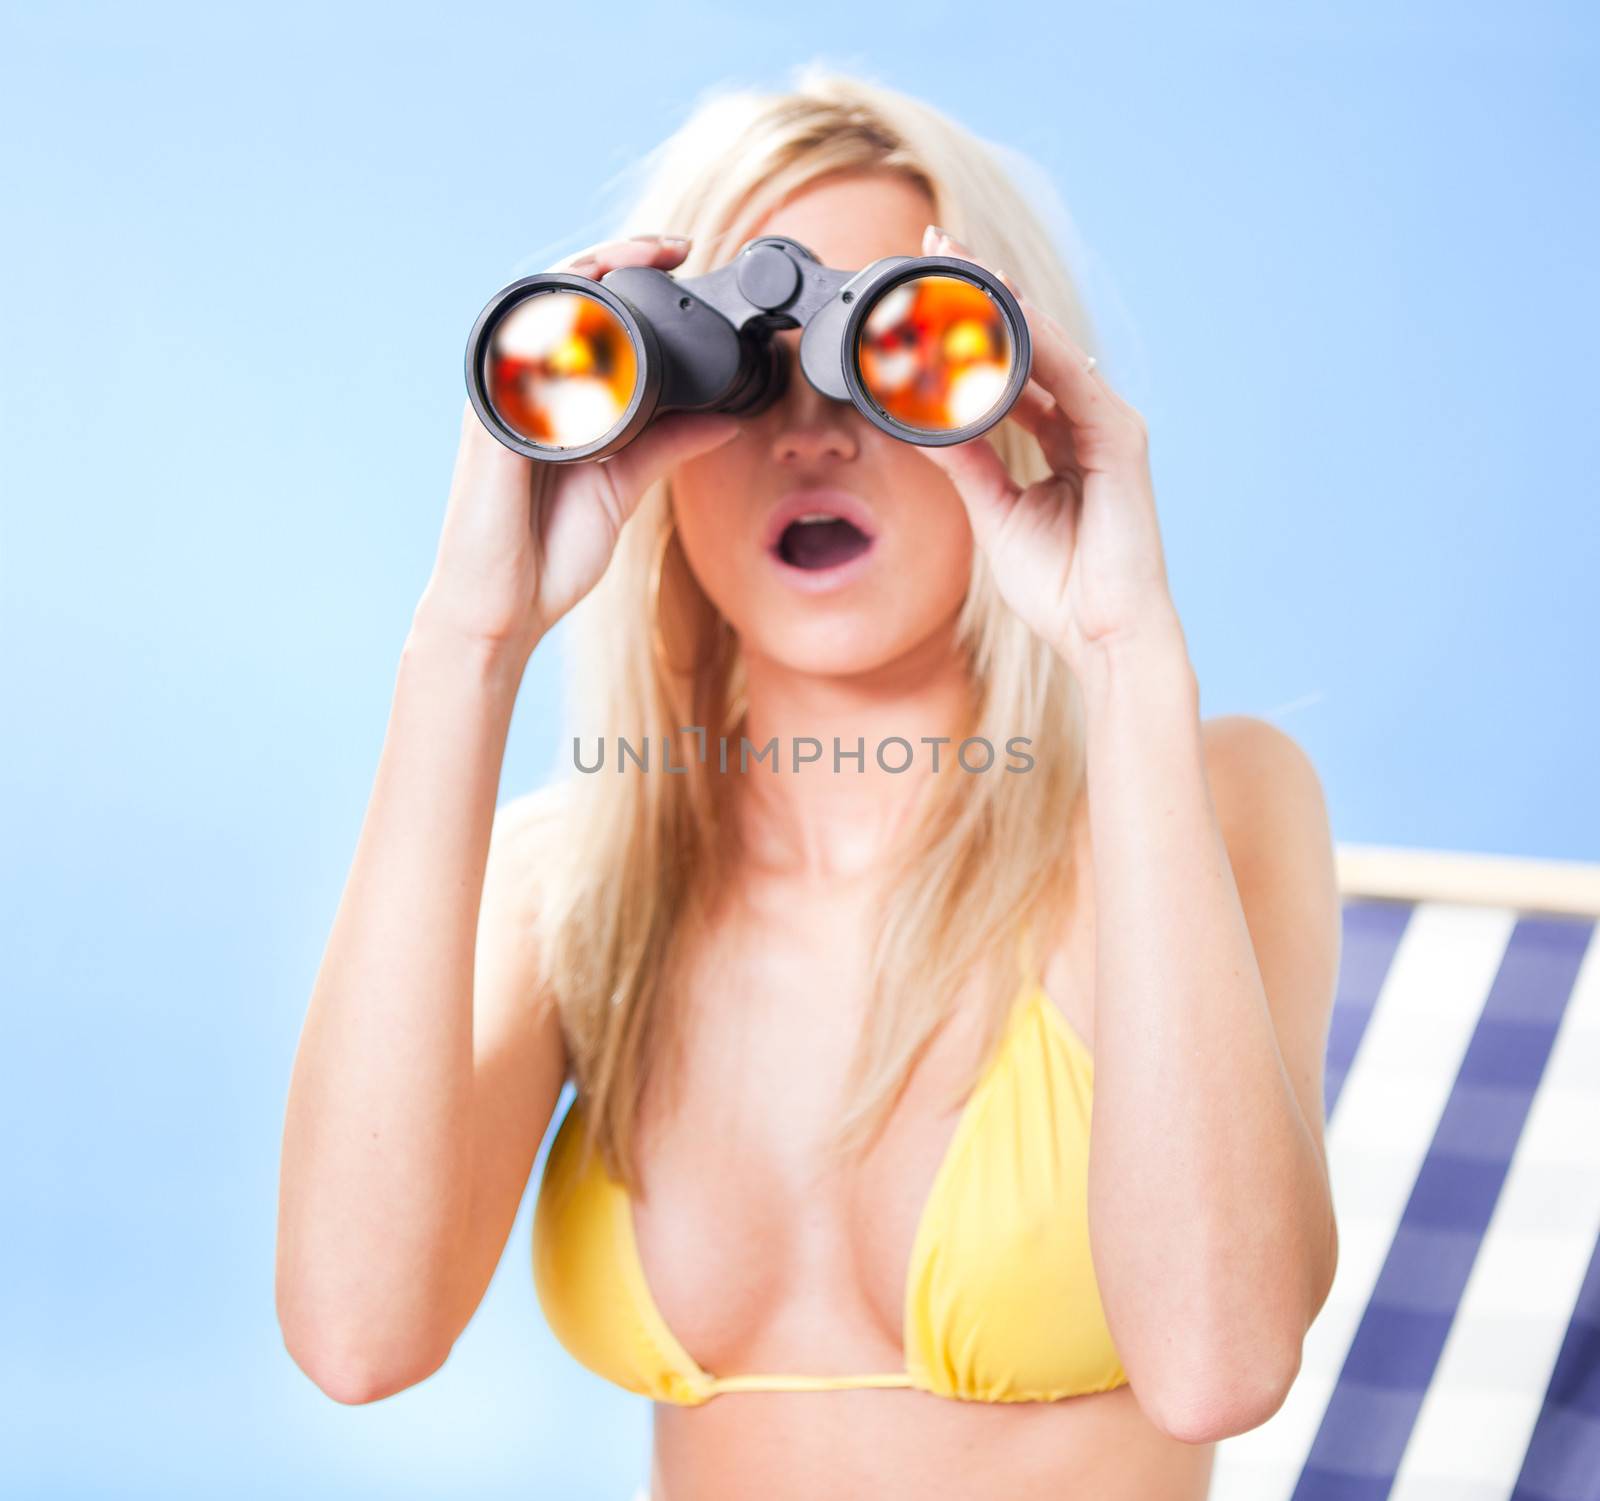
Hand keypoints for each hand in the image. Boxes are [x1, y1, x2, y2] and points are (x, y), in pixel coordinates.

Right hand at [415, 233, 741, 665]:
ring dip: (589, 271)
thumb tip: (726, 418)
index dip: (631, 277)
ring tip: (640, 254)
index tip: (684, 260)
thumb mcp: (624, 486)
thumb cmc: (549, 552)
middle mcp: (524, 386)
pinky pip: (516, 352)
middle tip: (675, 246)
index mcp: (555, 397)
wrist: (506, 609)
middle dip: (617, 257)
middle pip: (564, 296)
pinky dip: (552, 321)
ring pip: (538, 307)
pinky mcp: (491, 419)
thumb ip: (668, 446)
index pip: (589, 316)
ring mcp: (503, 398)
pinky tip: (588, 301)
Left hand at [916, 226, 1183, 680]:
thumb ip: (966, 463)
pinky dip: (1033, 344)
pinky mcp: (1118, 438)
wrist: (1103, 635)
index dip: (970, 326)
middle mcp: (1086, 420)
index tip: (924, 288)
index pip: (1010, 366)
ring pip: (1047, 344)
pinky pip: (1069, 378)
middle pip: (1028, 339)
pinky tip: (1000, 312)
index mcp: (1060, 437)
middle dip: (982, 291)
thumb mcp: (995, 513)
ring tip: (956, 259)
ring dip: (1002, 300)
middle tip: (934, 243)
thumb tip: (922, 424)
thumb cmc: (1060, 586)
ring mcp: (1106, 424)